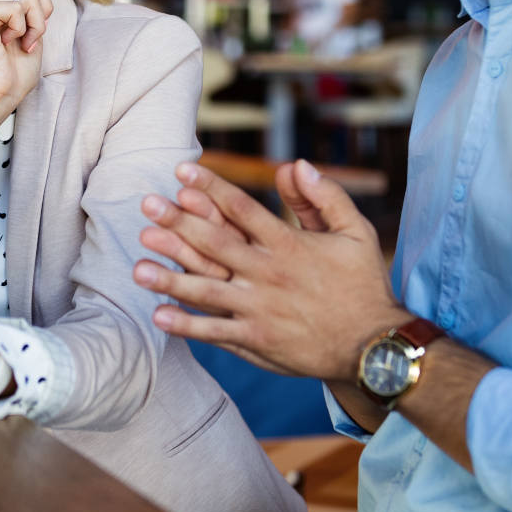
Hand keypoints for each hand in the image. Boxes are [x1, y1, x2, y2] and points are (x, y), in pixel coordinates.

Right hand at [0, 0, 52, 115]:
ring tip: (22, 41)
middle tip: (30, 33)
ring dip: (36, 24)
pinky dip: (22, 29)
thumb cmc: (18, 67)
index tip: (39, 4)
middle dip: (43, 9)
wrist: (2, 92)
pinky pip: (17, 8)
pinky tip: (8, 43)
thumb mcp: (35, 25)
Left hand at [132, 159, 404, 380]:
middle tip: (146, 206)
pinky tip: (159, 315)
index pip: (241, 208)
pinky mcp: (257, 341)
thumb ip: (325, 197)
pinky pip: (215, 333)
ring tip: (137, 267)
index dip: (209, 187)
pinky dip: (186, 325)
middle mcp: (268, 275)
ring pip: (206, 291)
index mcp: (289, 244)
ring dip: (170, 278)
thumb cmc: (364, 285)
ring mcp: (259, 310)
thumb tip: (294, 164)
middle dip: (178, 223)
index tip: (180, 171)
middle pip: (215, 244)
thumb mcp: (356, 233)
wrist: (373, 347)